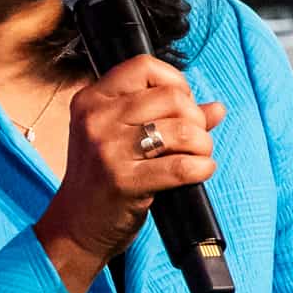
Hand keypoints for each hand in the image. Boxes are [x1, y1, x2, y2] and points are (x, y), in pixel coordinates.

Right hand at [32, 53, 227, 289]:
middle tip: (193, 138)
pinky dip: (201, 168)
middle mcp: (97, 119)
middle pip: (171, 97)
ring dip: (202, 144)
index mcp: (92, 100)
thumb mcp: (121, 138)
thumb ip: (166, 116)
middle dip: (195, 118)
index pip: (144, 66)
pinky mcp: (124, 182)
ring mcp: (108, 150)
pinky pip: (181, 167)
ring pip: (181, 129)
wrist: (76, 227)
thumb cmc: (102, 180)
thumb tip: (217, 108)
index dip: (175, 82)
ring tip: (198, 156)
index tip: (181, 106)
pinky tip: (199, 172)